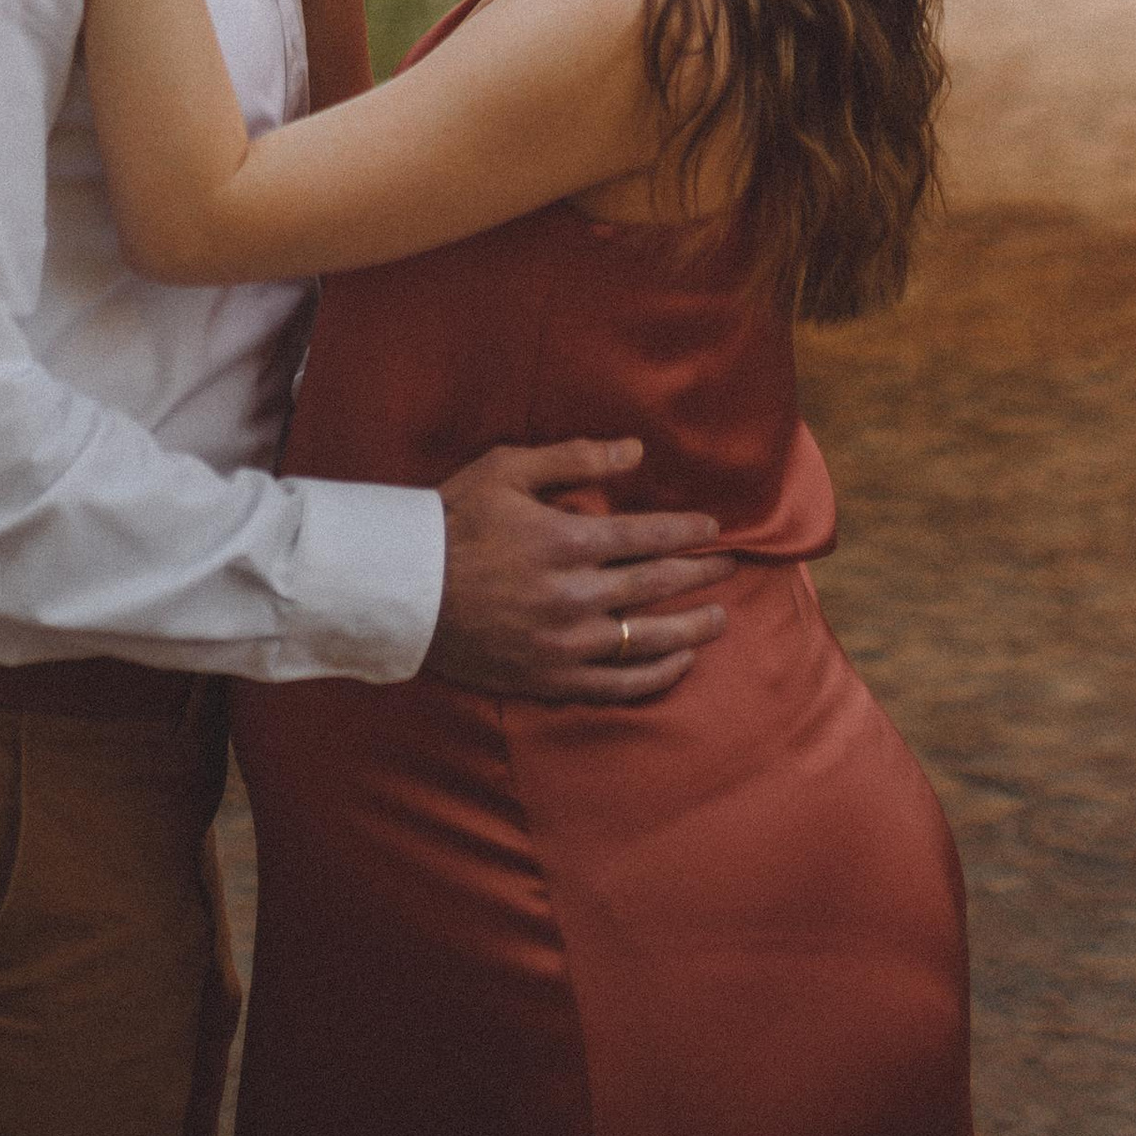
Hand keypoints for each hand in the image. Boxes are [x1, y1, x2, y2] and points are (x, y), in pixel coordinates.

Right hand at [426, 438, 732, 705]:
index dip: (685, 531)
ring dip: (691, 628)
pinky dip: (654, 676)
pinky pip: (617, 685)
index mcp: (567, 541)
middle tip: (729, 566)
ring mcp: (564, 643)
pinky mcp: (550, 678)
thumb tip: (634, 450)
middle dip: (700, 574)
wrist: (406, 589)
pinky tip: (678, 664)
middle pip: (656, 585)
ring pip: (646, 639)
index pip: (646, 536)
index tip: (711, 528)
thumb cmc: (454, 519)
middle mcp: (574, 595)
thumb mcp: (507, 470)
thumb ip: (574, 458)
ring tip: (720, 619)